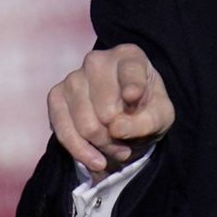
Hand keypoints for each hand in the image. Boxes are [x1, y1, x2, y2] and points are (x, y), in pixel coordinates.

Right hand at [47, 43, 174, 182]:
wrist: (125, 115)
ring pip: (85, 125)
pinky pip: (63, 130)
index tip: (133, 98)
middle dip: (117, 137)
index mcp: (129, 56)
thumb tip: (116, 128)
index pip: (131, 72)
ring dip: (102, 146)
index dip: (132, 87)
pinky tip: (95, 160)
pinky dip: (80, 151)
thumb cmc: (147, 109)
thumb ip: (146, 122)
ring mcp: (74, 77)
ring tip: (116, 149)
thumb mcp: (161, 117)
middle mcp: (98, 60)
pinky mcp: (55, 96)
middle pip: (106, 110)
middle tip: (126, 146)